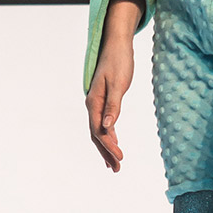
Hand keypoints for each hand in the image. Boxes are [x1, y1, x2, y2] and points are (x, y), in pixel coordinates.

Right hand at [85, 39, 133, 171]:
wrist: (116, 43)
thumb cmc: (118, 61)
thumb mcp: (118, 83)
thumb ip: (113, 105)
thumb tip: (108, 127)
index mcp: (94, 101)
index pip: (99, 130)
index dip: (109, 146)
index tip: (120, 158)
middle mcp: (92, 104)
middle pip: (96, 134)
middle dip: (106, 152)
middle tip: (117, 169)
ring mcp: (97, 102)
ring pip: (98, 130)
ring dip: (106, 147)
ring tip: (114, 164)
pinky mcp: (103, 99)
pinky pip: (103, 122)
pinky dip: (108, 136)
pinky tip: (113, 143)